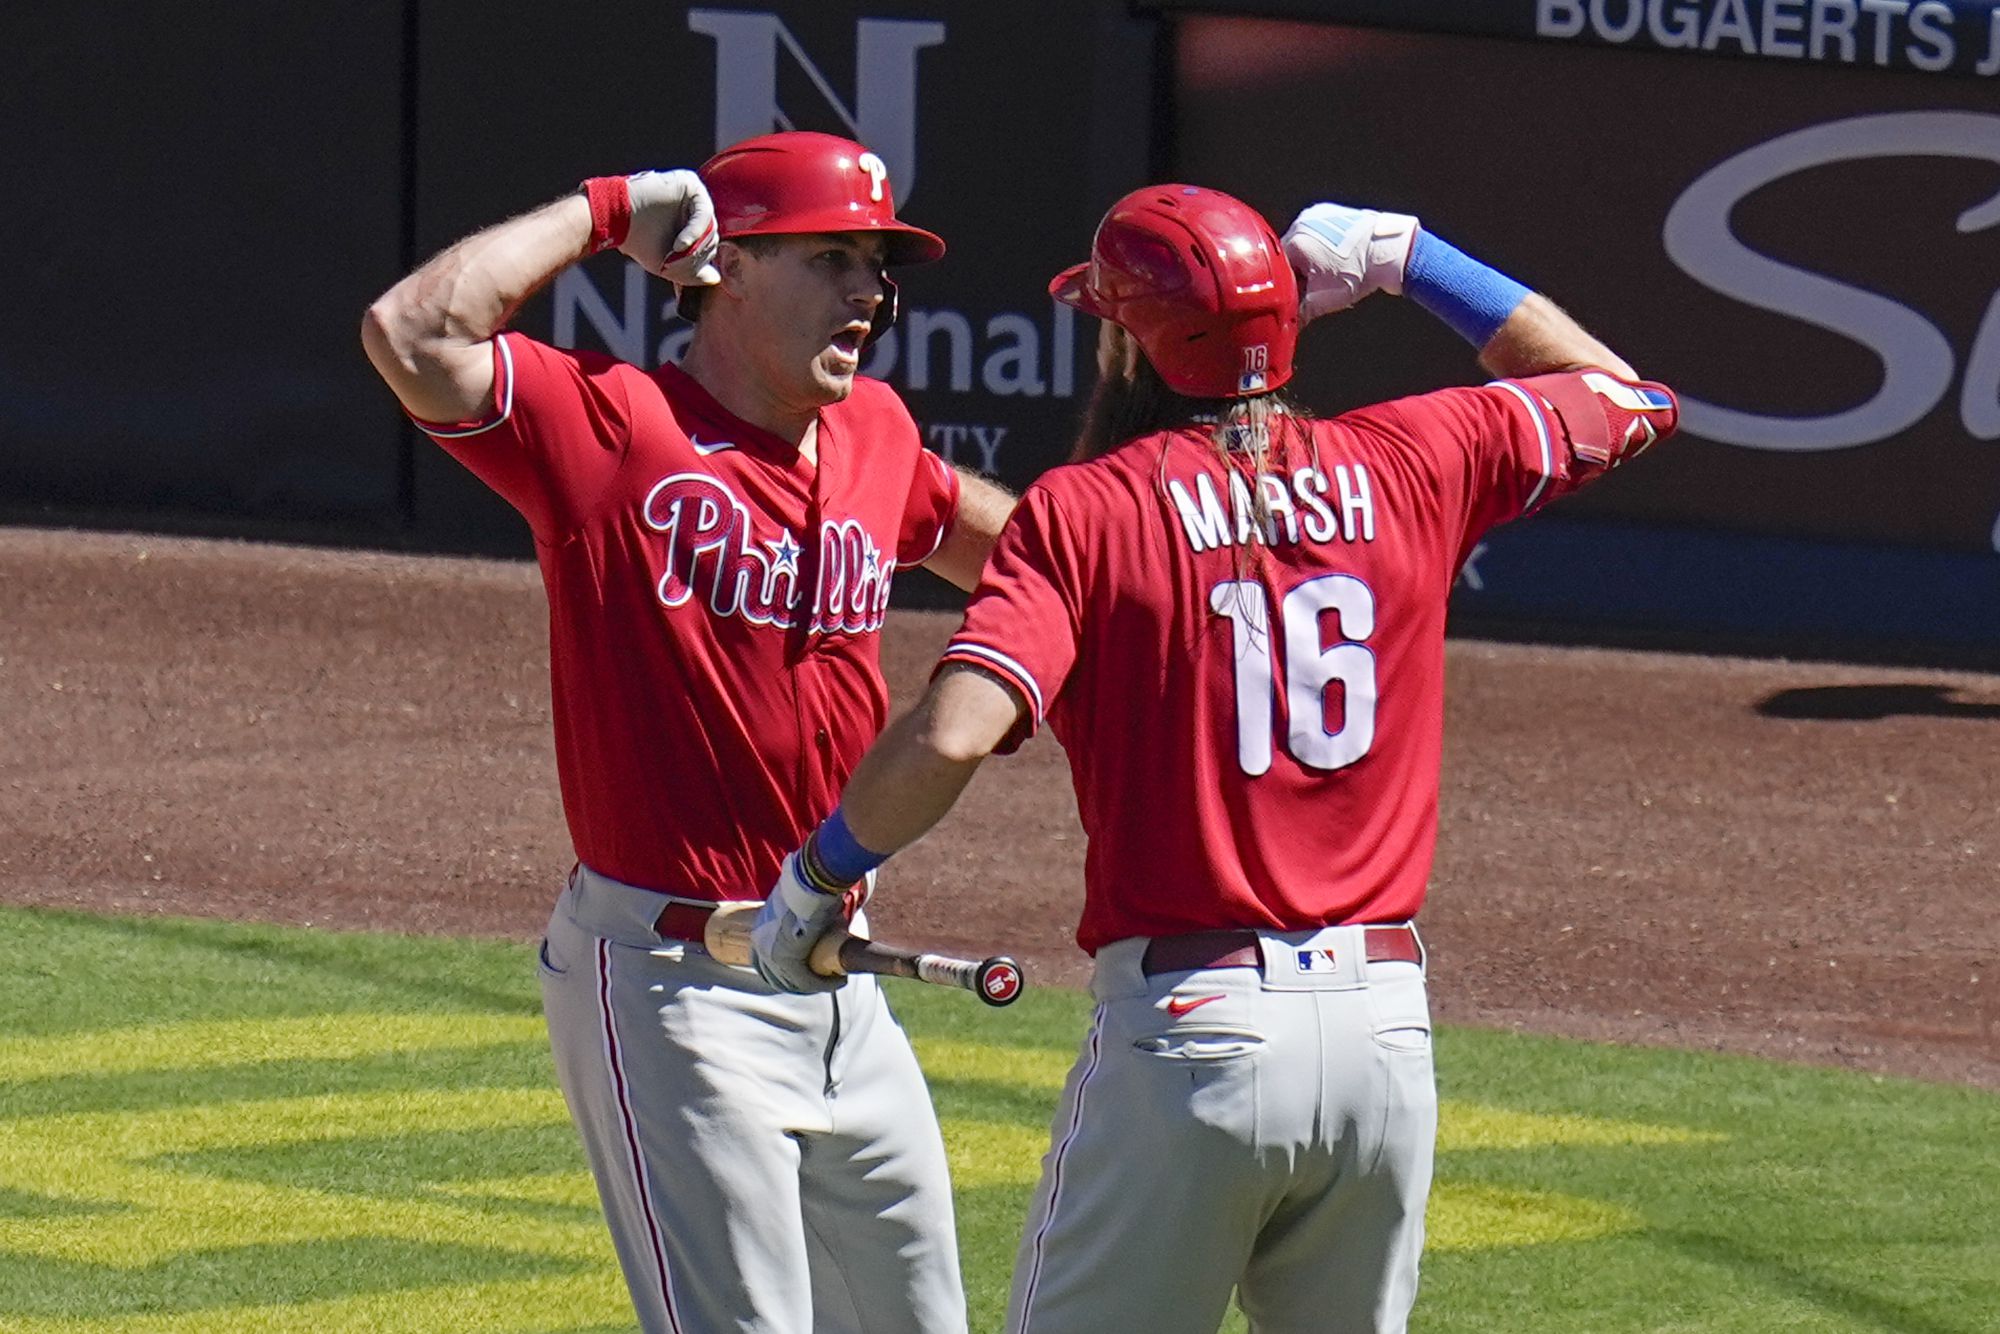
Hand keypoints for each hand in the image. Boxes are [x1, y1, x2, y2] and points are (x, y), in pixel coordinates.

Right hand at [619, 170, 720, 285]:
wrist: (615, 218)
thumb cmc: (638, 240)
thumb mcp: (669, 265)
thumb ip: (693, 273)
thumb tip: (716, 279)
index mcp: (692, 225)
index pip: (709, 247)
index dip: (697, 263)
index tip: (675, 269)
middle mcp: (696, 208)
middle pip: (712, 237)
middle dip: (696, 256)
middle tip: (674, 262)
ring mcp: (694, 195)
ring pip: (711, 227)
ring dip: (694, 247)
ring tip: (674, 253)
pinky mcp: (690, 183)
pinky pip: (704, 212)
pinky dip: (695, 232)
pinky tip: (680, 245)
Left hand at [748, 854, 848, 994]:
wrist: (809, 882)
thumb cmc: (808, 886)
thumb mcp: (801, 903)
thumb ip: (806, 912)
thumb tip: (824, 911)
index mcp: (760, 929)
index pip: (764, 960)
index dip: (784, 970)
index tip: (805, 971)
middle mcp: (760, 943)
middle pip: (774, 975)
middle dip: (797, 983)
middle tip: (819, 982)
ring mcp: (771, 954)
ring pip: (790, 982)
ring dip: (813, 985)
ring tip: (833, 981)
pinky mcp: (787, 961)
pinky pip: (806, 980)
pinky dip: (823, 984)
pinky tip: (838, 981)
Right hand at [1282, 203, 1420, 322]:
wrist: (1389, 252)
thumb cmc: (1361, 270)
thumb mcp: (1324, 299)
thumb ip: (1301, 312)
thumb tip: (1291, 322)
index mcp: (1295, 240)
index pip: (1277, 268)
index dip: (1285, 284)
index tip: (1294, 295)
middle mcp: (1303, 222)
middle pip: (1289, 254)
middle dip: (1298, 271)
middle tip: (1312, 286)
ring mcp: (1318, 215)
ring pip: (1303, 243)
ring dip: (1309, 258)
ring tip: (1328, 272)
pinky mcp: (1332, 212)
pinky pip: (1317, 232)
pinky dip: (1321, 245)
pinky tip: (1335, 258)